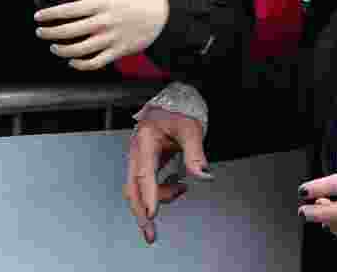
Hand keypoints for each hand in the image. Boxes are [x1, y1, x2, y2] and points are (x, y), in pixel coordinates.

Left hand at [34, 0, 169, 69]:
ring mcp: (110, 38)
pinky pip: (95, 62)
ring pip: (78, 50)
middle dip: (49, 33)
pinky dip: (80, 65)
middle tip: (40, 33)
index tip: (38, 17)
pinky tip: (72, 62)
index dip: (49, 14)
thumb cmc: (135, 0)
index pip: (67, 10)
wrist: (161, 16)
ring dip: (62, 51)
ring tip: (54, 48)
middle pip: (68, 31)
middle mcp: (103, 22)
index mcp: (100, 4)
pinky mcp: (117, 51)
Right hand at [124, 106, 210, 243]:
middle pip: (133, 188)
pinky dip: (158, 192)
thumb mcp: (191, 129)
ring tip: (181, 190)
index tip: (152, 214)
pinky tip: (176, 188)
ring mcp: (138, 158)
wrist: (172, 102)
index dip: (149, 195)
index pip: (145, 173)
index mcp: (145, 140)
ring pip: (137, 189)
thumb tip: (203, 175)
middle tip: (150, 233)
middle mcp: (137, 151)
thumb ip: (195, 154)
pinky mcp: (144, 163)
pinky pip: (145, 184)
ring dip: (156, 199)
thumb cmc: (179, 112)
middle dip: (141, 212)